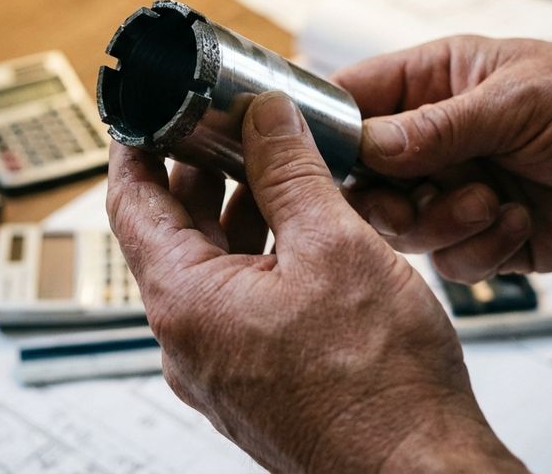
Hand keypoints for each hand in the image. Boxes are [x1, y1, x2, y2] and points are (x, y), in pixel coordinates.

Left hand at [107, 92, 524, 472]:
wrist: (420, 473)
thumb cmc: (382, 388)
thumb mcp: (334, 247)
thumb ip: (291, 172)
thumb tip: (268, 119)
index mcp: (186, 303)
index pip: (130, 204)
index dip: (136, 148)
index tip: (146, 113)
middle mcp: (189, 340)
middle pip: (169, 233)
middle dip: (194, 173)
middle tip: (220, 127)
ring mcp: (219, 365)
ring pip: (208, 267)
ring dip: (231, 212)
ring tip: (267, 166)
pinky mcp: (253, 379)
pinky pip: (236, 301)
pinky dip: (255, 255)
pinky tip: (296, 228)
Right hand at [335, 37, 551, 281]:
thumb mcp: (517, 102)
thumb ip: (438, 127)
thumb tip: (366, 145)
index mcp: (433, 83)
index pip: (352, 98)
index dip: (328, 128)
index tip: (317, 158)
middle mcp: (433, 138)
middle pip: (361, 176)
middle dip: (383, 197)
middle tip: (410, 202)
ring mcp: (454, 188)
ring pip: (399, 225)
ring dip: (440, 223)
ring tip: (490, 203)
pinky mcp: (481, 235)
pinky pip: (448, 260)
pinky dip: (480, 249)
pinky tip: (518, 222)